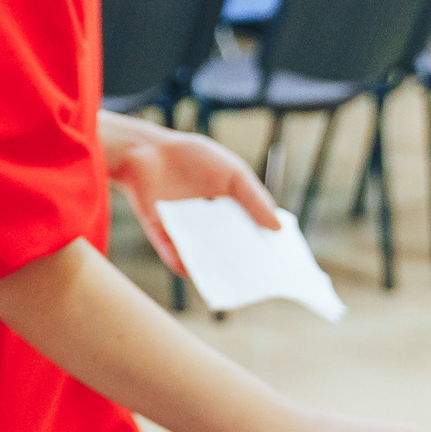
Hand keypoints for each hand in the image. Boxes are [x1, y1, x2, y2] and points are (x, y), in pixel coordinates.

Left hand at [102, 113, 276, 277]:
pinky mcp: (162, 235)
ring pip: (203, 256)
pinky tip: (198, 274)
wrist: (149, 151)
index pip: (250, 232)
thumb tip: (278, 228)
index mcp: (228, 208)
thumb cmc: (194, 158)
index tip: (281, 263)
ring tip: (232, 280)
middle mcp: (208, 223)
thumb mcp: (234, 175)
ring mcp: (185, 231)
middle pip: (228, 248)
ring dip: (215, 268)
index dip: (263, 246)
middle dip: (243, 262)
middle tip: (260, 278)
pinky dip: (185, 266)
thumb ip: (255, 200)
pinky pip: (174, 257)